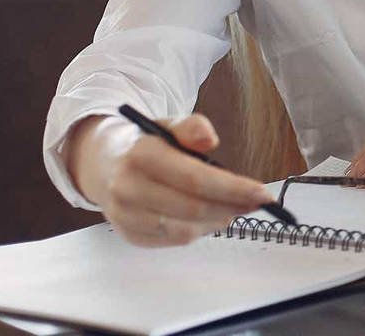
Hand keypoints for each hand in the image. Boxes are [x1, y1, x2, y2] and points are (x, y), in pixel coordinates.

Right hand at [68, 113, 277, 247]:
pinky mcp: (128, 235)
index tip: (262, 193)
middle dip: (232, 207)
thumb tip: (210, 139)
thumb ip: (191, 127)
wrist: (102, 163)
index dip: (233, 189)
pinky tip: (210, 218)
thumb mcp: (167, 124)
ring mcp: (126, 216)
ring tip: (234, 208)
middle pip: (193, 208)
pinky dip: (197, 231)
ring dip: (217, 221)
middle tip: (257, 203)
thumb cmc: (145, 144)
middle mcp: (129, 189)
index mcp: (141, 156)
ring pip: (184, 230)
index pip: (195, 179)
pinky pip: (172, 241)